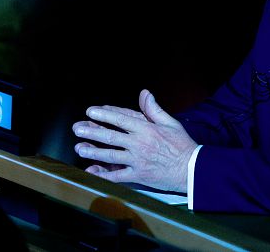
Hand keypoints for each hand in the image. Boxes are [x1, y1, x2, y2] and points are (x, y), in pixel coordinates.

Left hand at [72, 89, 196, 192]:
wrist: (191, 169)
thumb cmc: (182, 145)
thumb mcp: (171, 123)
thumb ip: (154, 109)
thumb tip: (145, 93)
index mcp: (147, 129)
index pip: (121, 119)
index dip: (104, 114)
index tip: (91, 111)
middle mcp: (139, 144)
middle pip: (110, 136)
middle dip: (92, 131)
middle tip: (77, 128)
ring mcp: (137, 160)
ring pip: (110, 155)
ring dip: (93, 151)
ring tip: (80, 148)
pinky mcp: (139, 175)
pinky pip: (117, 176)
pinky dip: (104, 175)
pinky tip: (92, 172)